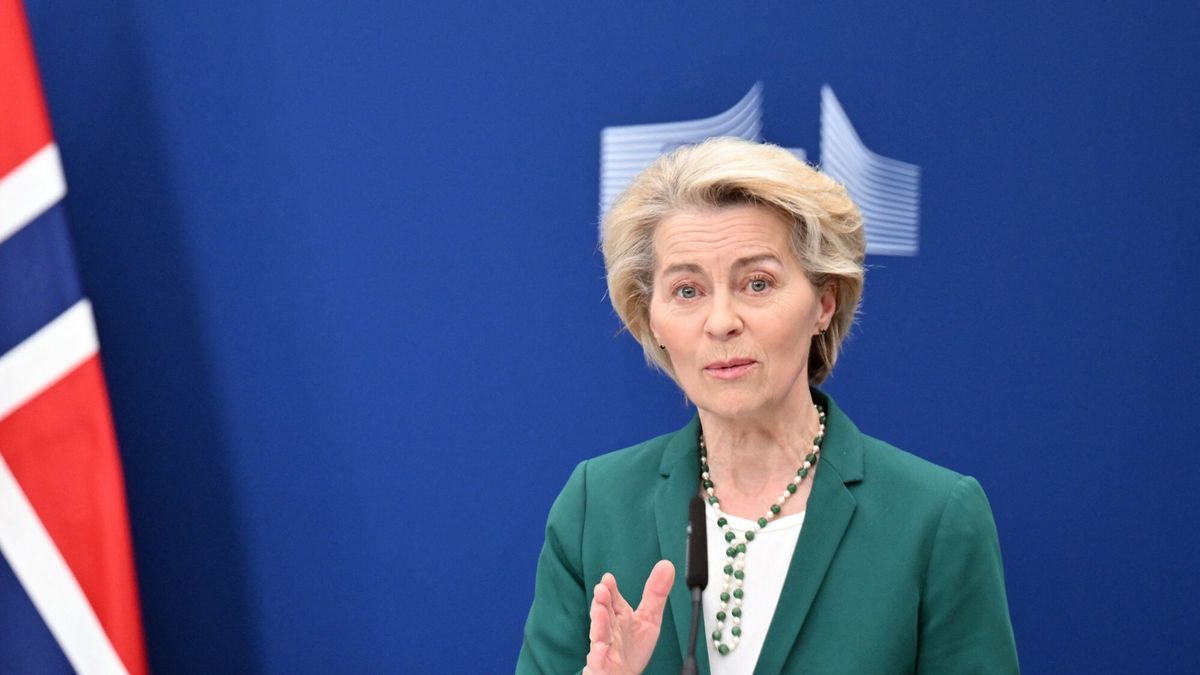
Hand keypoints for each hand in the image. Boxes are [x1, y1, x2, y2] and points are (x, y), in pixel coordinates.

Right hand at [583, 560, 675, 674]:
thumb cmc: (631, 648)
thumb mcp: (649, 619)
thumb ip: (656, 593)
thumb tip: (667, 566)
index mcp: (619, 618)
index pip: (613, 601)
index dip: (611, 590)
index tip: (608, 579)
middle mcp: (609, 631)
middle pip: (604, 615)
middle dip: (602, 603)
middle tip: (601, 590)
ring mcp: (604, 649)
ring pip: (598, 636)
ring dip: (598, 624)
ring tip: (599, 611)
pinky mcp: (601, 667)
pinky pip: (597, 661)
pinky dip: (598, 655)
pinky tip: (600, 648)